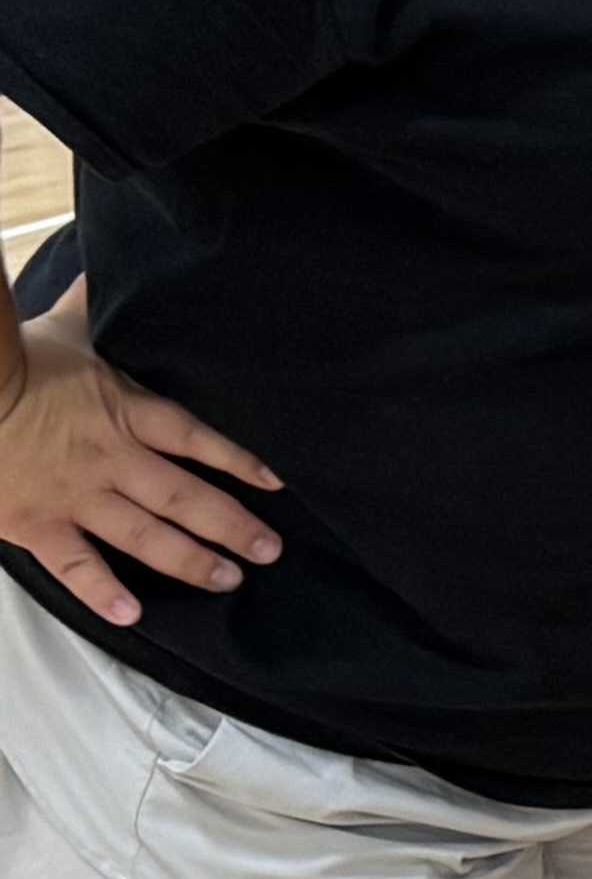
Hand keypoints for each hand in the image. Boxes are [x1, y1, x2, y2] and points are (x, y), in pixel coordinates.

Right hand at [0, 330, 277, 625]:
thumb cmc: (14, 360)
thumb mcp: (66, 328)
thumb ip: (96, 305)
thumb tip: (113, 264)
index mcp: (123, 412)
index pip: (197, 439)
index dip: (239, 461)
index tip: (277, 484)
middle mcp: (110, 458)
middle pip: (186, 497)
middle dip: (232, 526)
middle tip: (269, 551)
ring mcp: (75, 494)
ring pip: (146, 535)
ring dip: (191, 560)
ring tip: (228, 579)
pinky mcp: (35, 522)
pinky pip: (75, 565)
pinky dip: (103, 591)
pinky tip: (133, 614)